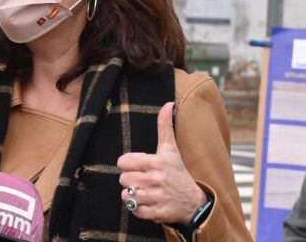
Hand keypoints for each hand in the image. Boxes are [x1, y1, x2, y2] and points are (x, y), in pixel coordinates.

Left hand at [117, 102, 206, 224]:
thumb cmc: (177, 172)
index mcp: (155, 162)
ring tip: (143, 190)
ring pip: (127, 195)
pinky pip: (135, 210)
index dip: (127, 164)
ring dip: (132, 194)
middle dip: (129, 180)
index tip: (135, 166)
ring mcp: (157, 197)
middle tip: (140, 180)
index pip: (123, 162)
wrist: (194, 201)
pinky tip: (146, 202)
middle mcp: (156, 179)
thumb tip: (167, 104)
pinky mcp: (157, 213)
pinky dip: (137, 208)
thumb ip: (164, 126)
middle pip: (123, 179)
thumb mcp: (170, 149)